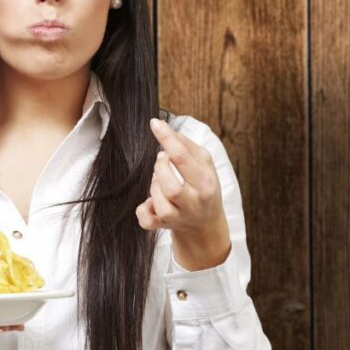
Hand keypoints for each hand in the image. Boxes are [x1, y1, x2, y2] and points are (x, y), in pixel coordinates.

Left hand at [137, 117, 231, 269]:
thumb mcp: (205, 164)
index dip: (166, 138)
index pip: (181, 157)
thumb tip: (167, 130)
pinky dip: (143, 209)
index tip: (154, 123)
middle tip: (163, 162)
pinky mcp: (162, 226)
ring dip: (154, 184)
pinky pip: (145, 218)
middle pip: (167, 181)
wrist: (205, 224)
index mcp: (205, 183)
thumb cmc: (203, 187)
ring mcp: (177, 217)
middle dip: (160, 166)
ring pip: (156, 198)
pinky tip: (152, 202)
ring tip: (163, 181)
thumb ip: (187, 145)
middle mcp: (193, 203)